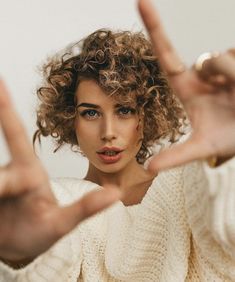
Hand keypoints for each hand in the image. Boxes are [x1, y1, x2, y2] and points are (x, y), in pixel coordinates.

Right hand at [0, 79, 119, 261]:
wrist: (18, 247)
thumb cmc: (41, 232)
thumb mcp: (63, 224)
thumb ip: (86, 209)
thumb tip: (117, 193)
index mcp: (29, 171)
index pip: (16, 135)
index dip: (7, 109)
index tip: (1, 81)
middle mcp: (12, 172)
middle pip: (2, 175)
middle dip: (5, 186)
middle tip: (8, 195)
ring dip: (2, 194)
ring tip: (8, 211)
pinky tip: (3, 216)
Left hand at [138, 0, 234, 171]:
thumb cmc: (225, 138)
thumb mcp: (200, 149)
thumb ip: (175, 157)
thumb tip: (150, 169)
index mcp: (185, 88)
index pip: (165, 56)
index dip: (154, 29)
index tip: (140, 0)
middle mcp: (202, 74)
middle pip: (207, 60)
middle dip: (221, 73)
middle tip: (228, 95)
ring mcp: (223, 68)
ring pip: (225, 58)